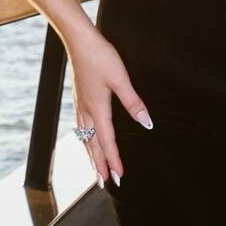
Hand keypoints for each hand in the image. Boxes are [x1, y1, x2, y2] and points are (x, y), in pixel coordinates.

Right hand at [67, 32, 152, 187]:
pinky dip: (85, 142)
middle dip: (99, 166)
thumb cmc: (100, 57)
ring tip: (95, 171)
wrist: (78, 41)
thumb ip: (134, 103)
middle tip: (105, 184)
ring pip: (85, 139)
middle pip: (93, 146)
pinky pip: (81, 129)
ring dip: (91, 157)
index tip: (119, 177)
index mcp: (98, 109)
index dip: (114, 161)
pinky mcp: (79, 100)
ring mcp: (80, 106)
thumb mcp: (121, 79)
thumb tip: (146, 123)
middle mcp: (86, 112)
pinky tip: (86, 142)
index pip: (107, 142)